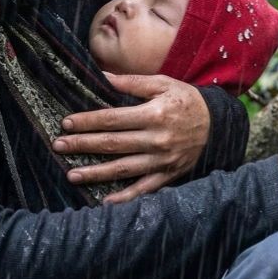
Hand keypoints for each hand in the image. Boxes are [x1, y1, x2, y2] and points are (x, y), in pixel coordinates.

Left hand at [53, 73, 210, 202]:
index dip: (88, 122)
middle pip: (112, 143)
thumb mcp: (164, 84)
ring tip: (71, 175)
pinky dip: (125, 197)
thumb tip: (103, 76)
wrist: (219, 124)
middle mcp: (157, 139)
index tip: (66, 123)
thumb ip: (133, 82)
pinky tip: (105, 201)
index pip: (112, 119)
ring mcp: (163, 160)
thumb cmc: (187, 100)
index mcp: (154, 114)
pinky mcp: (169, 174)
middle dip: (82, 145)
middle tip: (58, 146)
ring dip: (96, 173)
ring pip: (123, 168)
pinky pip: (144, 189)